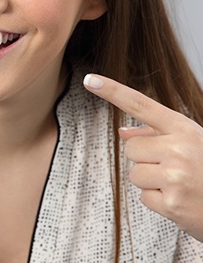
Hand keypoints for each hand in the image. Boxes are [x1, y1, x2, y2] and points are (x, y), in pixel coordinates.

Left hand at [83, 74, 202, 241]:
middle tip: (173, 168)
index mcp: (183, 128)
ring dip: (151, 181)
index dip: (112, 91)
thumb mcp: (191, 142)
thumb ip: (157, 134)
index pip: (140, 104)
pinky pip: (143, 197)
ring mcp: (176, 176)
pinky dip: (159, 201)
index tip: (91, 80)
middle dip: (145, 159)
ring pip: (134, 173)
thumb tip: (123, 132)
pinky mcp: (173, 203)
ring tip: (178, 185)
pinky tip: (180, 200)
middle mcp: (179, 149)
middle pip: (130, 147)